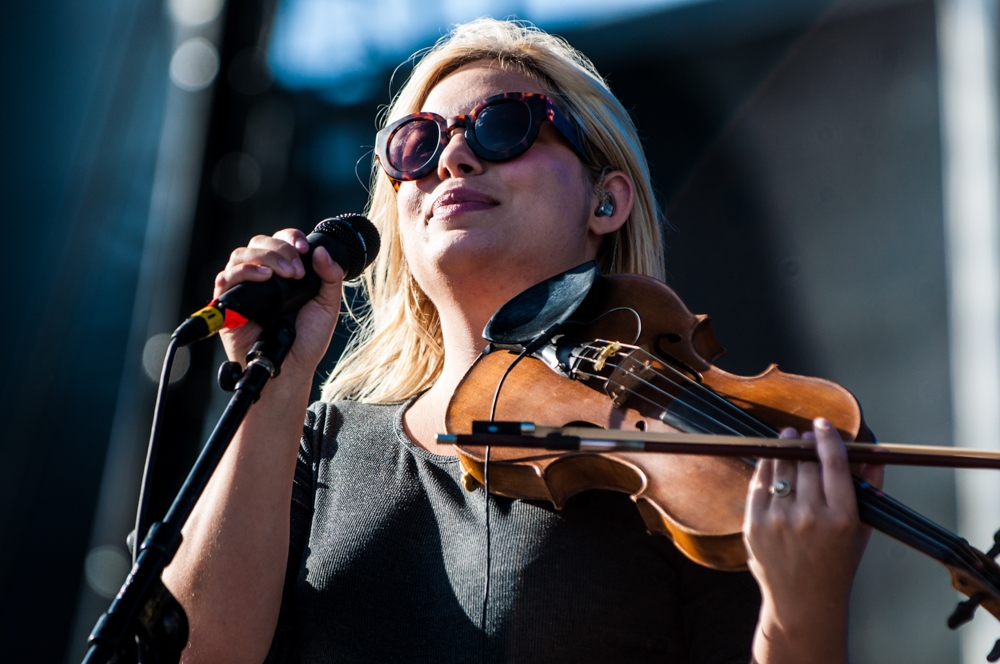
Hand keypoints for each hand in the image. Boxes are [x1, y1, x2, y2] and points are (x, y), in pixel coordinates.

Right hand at [213, 228, 344, 379]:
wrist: (293, 367)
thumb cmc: (307, 340)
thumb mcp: (328, 305)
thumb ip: (330, 277)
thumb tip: (321, 251)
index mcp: (283, 272)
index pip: (280, 241)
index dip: (290, 238)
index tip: (305, 250)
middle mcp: (261, 276)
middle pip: (259, 243)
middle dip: (280, 249)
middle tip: (297, 270)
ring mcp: (243, 288)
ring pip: (241, 255)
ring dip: (265, 257)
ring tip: (285, 274)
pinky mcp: (228, 303)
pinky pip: (226, 278)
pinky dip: (244, 272)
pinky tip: (264, 278)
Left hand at [744, 418, 883, 663]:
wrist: (803, 604)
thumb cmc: (836, 568)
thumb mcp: (860, 531)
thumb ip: (869, 489)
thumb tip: (873, 454)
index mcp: (841, 517)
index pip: (834, 463)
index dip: (827, 438)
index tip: (823, 425)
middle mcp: (809, 516)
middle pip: (805, 462)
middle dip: (804, 443)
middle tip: (803, 435)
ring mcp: (778, 520)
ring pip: (779, 469)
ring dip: (783, 449)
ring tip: (787, 440)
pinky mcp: (754, 525)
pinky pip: (758, 484)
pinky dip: (765, 468)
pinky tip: (771, 461)